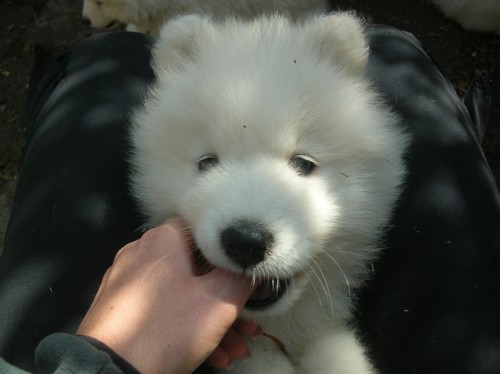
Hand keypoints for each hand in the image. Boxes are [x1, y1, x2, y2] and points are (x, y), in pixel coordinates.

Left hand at [77, 216, 256, 372]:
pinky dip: (186, 325)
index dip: (230, 251)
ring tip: (233, 349)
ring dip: (211, 320)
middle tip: (247, 325)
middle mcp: (141, 253)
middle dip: (226, 300)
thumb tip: (250, 265)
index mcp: (163, 240)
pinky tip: (212, 353)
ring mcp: (127, 280)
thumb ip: (240, 277)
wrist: (109, 373)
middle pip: (196, 269)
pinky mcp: (120, 306)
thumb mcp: (218, 303)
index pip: (204, 229)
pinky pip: (162, 308)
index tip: (245, 275)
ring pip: (182, 293)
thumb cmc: (166, 330)